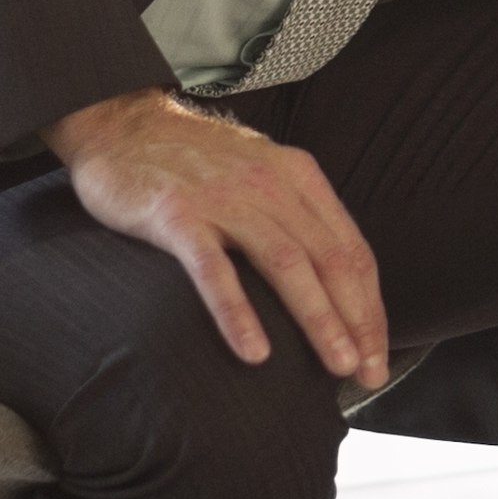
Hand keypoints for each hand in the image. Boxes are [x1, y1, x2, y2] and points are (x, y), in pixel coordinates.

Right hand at [48, 89, 388, 390]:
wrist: (119, 124)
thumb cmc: (193, 163)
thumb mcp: (260, 174)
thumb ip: (294, 218)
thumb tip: (332, 286)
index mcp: (298, 177)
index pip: (352, 251)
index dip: (371, 308)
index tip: (377, 357)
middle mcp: (270, 184)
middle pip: (330, 260)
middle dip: (357, 322)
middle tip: (368, 374)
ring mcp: (224, 198)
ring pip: (286, 264)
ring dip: (318, 319)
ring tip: (337, 365)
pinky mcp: (176, 215)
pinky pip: (214, 270)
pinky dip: (237, 313)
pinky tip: (255, 352)